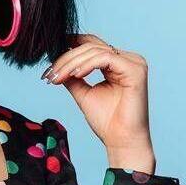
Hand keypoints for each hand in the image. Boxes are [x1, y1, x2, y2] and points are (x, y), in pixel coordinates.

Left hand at [41, 33, 155, 167]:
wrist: (121, 140)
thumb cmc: (107, 121)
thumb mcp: (83, 94)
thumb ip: (72, 78)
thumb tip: (56, 66)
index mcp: (117, 64)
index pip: (92, 45)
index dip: (71, 44)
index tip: (50, 53)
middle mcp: (127, 59)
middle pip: (91, 46)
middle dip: (66, 59)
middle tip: (50, 74)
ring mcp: (133, 63)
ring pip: (96, 51)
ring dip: (72, 63)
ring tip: (58, 77)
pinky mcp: (135, 70)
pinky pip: (106, 59)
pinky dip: (87, 65)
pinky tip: (75, 75)